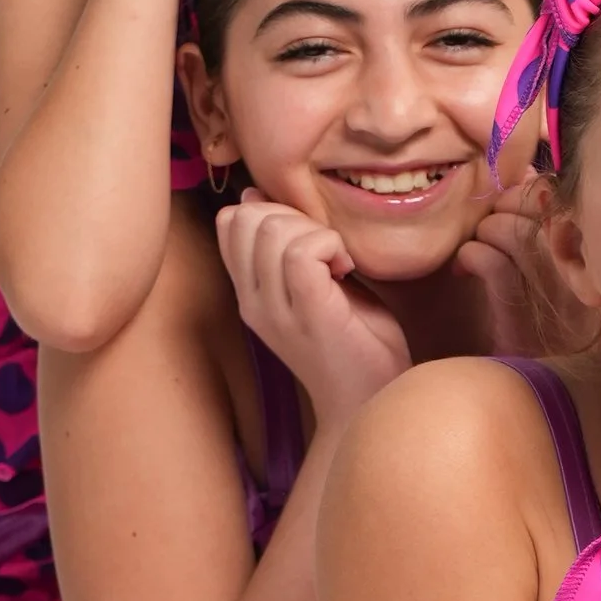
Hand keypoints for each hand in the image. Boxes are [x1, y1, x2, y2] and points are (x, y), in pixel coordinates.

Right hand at [217, 190, 410, 424]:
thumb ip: (286, 247)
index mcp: (250, 293)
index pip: (230, 221)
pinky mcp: (307, 312)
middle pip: (247, 218)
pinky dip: (330, 245)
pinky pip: (301, 252)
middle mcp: (252, 302)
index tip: (309, 238)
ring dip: (316, 231)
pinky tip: (347, 269)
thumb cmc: (354, 344)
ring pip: (272, 230)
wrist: (370, 405)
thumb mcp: (311, 286)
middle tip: (328, 249)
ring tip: (339, 263)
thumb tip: (254, 196)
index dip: (272, 210)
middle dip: (294, 215)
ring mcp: (276, 310)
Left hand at [456, 176, 600, 355]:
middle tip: (490, 219)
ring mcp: (553, 295)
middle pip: (541, 206)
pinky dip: (471, 255)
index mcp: (595, 257)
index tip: (513, 200)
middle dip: (506, 202)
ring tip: (479, 243)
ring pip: (512, 230)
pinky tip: (465, 268)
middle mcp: (582, 273)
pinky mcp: (520, 317)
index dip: (533, 190)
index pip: (565, 198)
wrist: (538, 399)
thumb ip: (551, 226)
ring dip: (486, 228)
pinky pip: (491, 261)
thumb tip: (533, 177)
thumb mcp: (562, 275)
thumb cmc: (550, 330)